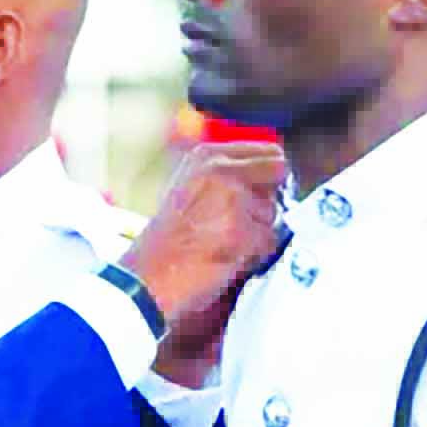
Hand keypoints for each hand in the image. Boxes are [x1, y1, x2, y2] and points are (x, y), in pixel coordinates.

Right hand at [121, 142, 285, 384]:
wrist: (148, 275)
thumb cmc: (166, 238)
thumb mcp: (189, 187)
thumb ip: (226, 175)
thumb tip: (270, 177)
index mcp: (207, 156)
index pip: (268, 151)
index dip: (269, 175)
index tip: (262, 189)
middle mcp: (221, 170)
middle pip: (277, 176)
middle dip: (265, 199)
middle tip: (240, 219)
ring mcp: (233, 200)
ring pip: (273, 212)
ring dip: (257, 230)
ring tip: (223, 241)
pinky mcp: (243, 232)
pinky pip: (269, 240)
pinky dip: (255, 252)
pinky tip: (228, 255)